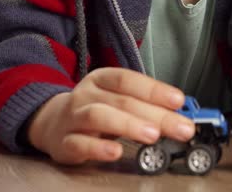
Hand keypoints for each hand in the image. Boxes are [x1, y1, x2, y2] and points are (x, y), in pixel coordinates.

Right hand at [26, 67, 195, 163]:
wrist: (52, 122)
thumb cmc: (94, 109)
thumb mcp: (116, 99)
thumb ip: (144, 104)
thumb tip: (179, 114)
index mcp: (101, 80)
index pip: (128, 80)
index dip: (154, 89)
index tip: (178, 101)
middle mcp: (86, 95)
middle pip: (122, 100)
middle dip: (155, 114)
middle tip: (179, 127)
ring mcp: (74, 117)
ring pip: (99, 116)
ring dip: (129, 125)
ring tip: (152, 135)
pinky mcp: (64, 142)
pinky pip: (80, 144)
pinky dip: (98, 148)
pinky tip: (116, 151)